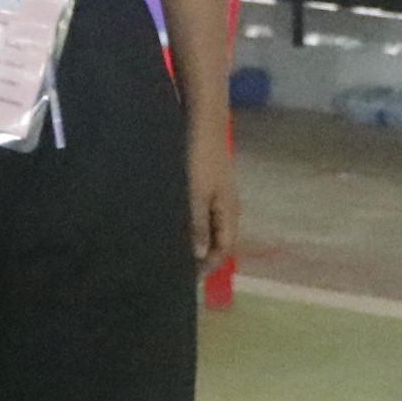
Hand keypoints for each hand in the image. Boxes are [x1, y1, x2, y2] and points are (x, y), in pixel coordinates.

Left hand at [186, 124, 239, 264]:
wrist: (202, 121)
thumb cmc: (200, 158)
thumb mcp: (195, 194)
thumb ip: (197, 225)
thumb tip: (198, 256)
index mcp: (229, 212)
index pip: (223, 250)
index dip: (207, 267)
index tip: (185, 279)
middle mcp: (227, 206)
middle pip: (218, 240)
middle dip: (201, 257)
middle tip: (176, 268)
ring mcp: (218, 195)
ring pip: (209, 227)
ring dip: (195, 240)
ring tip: (172, 249)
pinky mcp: (207, 184)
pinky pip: (202, 214)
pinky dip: (192, 225)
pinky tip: (175, 224)